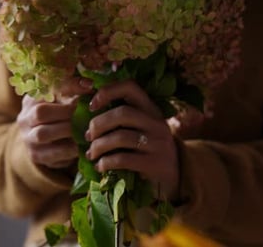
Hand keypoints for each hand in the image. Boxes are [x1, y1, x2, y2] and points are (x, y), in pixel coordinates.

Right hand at [17, 77, 93, 167]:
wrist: (48, 144)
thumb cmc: (60, 116)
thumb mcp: (65, 101)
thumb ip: (74, 91)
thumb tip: (89, 84)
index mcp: (32, 98)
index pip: (46, 88)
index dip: (69, 86)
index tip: (90, 85)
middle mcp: (25, 117)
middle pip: (40, 112)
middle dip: (67, 112)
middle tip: (87, 113)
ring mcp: (28, 137)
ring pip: (43, 133)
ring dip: (67, 131)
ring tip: (85, 129)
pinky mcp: (35, 155)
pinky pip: (52, 153)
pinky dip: (69, 149)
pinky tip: (81, 145)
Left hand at [85, 80, 178, 199]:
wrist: (175, 175)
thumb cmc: (149, 148)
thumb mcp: (143, 128)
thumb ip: (123, 119)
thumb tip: (89, 119)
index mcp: (151, 109)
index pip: (130, 87)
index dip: (107, 92)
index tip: (92, 106)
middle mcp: (156, 122)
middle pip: (122, 113)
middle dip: (98, 124)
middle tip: (88, 136)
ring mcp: (157, 143)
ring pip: (120, 137)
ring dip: (98, 146)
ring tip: (91, 154)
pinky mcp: (154, 163)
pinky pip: (123, 159)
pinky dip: (106, 162)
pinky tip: (100, 166)